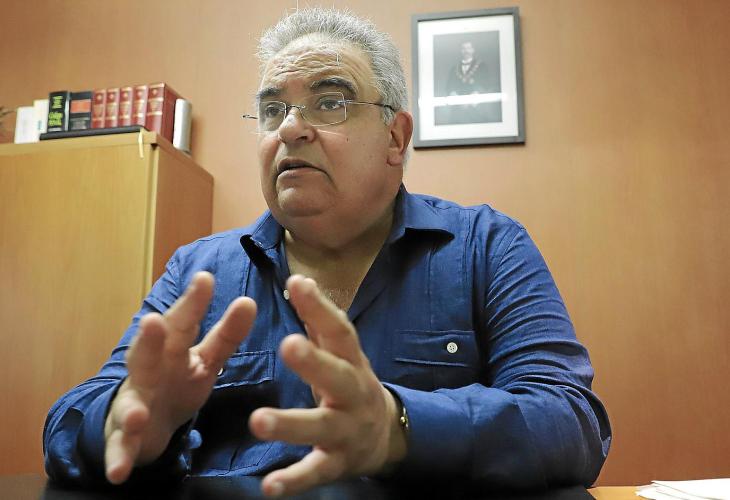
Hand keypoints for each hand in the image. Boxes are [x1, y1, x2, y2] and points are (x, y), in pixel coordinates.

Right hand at [104, 271, 255, 483]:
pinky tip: (119, 472)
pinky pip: (121, 448)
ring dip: (132, 409)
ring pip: (130, 403)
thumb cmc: (176, 379)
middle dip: (150, 340)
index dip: (193, 302)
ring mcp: (134, 403)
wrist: (142, 420)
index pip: (184, 322)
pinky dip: (119, 459)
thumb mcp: (205, 358)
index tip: (205, 278)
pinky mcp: (126, 437)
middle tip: (153, 322)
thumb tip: (249, 301)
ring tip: (137, 415)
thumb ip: (226, 334)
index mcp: (172, 349)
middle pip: (147, 354)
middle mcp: (148, 371)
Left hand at [249, 275, 406, 496]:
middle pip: (338, 376)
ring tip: (258, 421)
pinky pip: (315, 472)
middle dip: (314, 363)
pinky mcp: (338, 463)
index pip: (340, 331)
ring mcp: (347, 430)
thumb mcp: (342, 354)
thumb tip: (300, 279)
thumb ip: (319, 323)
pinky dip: (294, 480)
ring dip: (291, 425)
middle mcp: (354, 393)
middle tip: (287, 345)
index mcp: (352, 362)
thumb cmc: (351, 385)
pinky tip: (270, 487)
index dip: (320, 308)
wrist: (386, 434)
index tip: (297, 282)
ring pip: (321, 427)